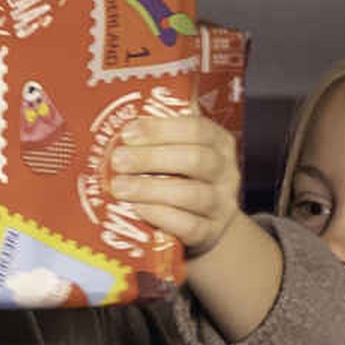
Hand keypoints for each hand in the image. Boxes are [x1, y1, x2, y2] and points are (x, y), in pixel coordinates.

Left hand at [104, 112, 241, 255]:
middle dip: (152, 158)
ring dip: (151, 189)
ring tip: (120, 187)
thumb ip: (164, 134)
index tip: (128, 133)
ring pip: (192, 194)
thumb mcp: (182, 151)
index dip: (161, 129)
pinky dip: (161, 216)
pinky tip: (138, 209)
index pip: (196, 129)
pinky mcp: (209, 232)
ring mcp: (221, 204)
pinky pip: (188, 225)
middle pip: (196, 159)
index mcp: (218, 143)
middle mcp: (225, 172)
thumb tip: (125, 111)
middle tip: (118, 160)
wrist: (207, 224)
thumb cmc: (185, 179)